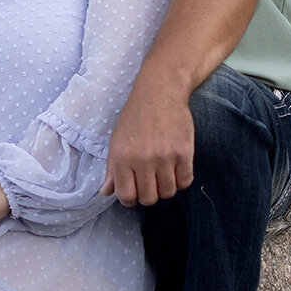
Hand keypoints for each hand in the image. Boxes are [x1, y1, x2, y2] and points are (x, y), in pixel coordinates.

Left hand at [101, 77, 194, 206]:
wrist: (160, 91)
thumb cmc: (135, 117)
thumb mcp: (117, 141)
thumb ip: (112, 169)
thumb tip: (106, 192)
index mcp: (122, 157)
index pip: (126, 196)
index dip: (130, 199)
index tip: (135, 193)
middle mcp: (142, 159)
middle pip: (149, 198)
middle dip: (149, 195)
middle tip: (151, 183)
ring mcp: (164, 157)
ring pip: (168, 192)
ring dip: (166, 188)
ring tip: (164, 174)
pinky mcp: (184, 152)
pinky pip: (185, 181)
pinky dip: (181, 180)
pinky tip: (176, 169)